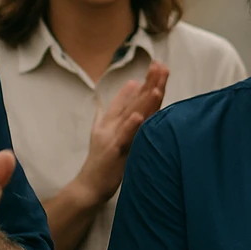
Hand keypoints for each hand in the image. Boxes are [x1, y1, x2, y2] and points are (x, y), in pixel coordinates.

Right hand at [77, 62, 168, 204]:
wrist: (90, 184)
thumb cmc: (103, 157)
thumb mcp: (107, 128)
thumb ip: (116, 107)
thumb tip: (131, 85)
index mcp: (114, 119)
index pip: (133, 97)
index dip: (146, 81)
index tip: (159, 65)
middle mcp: (113, 124)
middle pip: (135, 102)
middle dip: (149, 84)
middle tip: (161, 66)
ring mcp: (112, 136)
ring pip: (131, 116)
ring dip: (143, 101)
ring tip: (155, 86)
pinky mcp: (113, 151)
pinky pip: (124, 138)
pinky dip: (131, 126)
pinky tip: (139, 116)